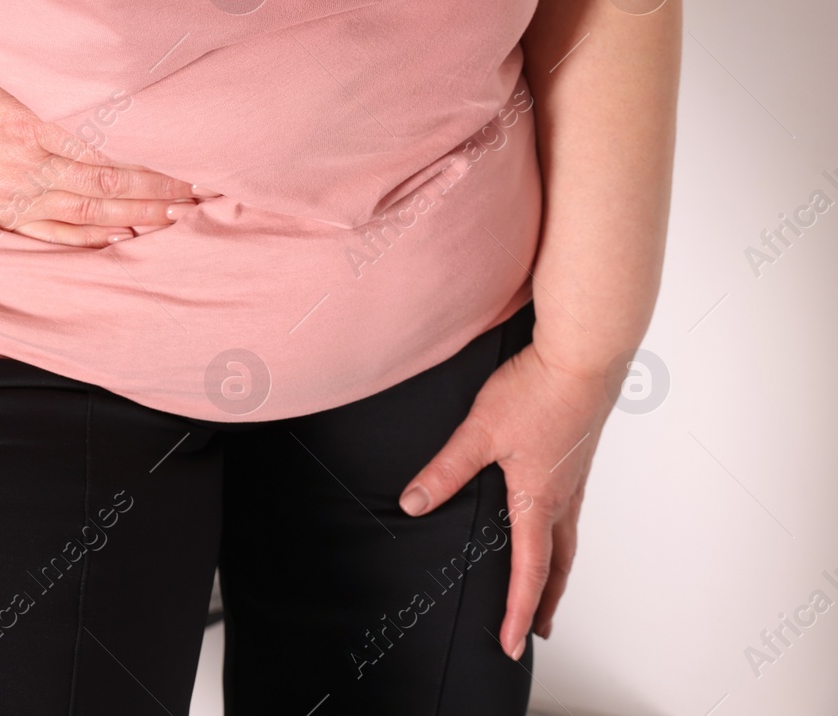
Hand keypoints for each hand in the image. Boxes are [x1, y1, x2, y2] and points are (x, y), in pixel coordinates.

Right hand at [0, 50, 209, 246]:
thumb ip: (28, 49)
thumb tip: (72, 27)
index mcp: (29, 119)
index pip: (105, 138)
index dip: (150, 149)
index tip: (189, 148)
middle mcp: (31, 162)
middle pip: (109, 178)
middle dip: (160, 187)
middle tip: (202, 188)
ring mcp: (20, 194)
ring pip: (91, 209)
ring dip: (138, 213)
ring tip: (178, 215)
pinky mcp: (8, 215)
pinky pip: (58, 233)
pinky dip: (94, 236)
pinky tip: (124, 235)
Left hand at [397, 340, 613, 659]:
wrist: (585, 355)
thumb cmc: (538, 391)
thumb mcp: (481, 431)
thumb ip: (446, 469)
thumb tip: (413, 503)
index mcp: (539, 500)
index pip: (530, 571)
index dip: (518, 611)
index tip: (512, 644)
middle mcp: (563, 496)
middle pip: (559, 565)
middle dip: (545, 601)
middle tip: (536, 629)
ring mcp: (574, 477)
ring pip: (568, 538)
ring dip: (557, 569)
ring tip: (547, 584)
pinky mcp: (576, 455)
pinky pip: (570, 509)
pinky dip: (560, 533)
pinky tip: (547, 519)